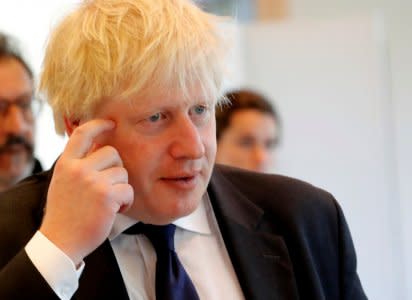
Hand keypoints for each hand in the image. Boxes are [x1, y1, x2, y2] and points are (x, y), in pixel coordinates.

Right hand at [40, 119, 133, 265]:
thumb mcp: (64, 182)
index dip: (99, 124)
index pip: (83, 133)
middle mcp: (78, 169)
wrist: (61, 242)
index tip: (111, 123)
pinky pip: (129, 190)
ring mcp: (92, 181)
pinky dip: (126, 202)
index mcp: (66, 164)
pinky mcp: (107, 195)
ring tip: (109, 202)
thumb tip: (101, 146)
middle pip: (112, 152)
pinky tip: (115, 210)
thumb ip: (78, 165)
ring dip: (121, 188)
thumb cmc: (66, 213)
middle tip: (109, 186)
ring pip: (123, 172)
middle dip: (116, 168)